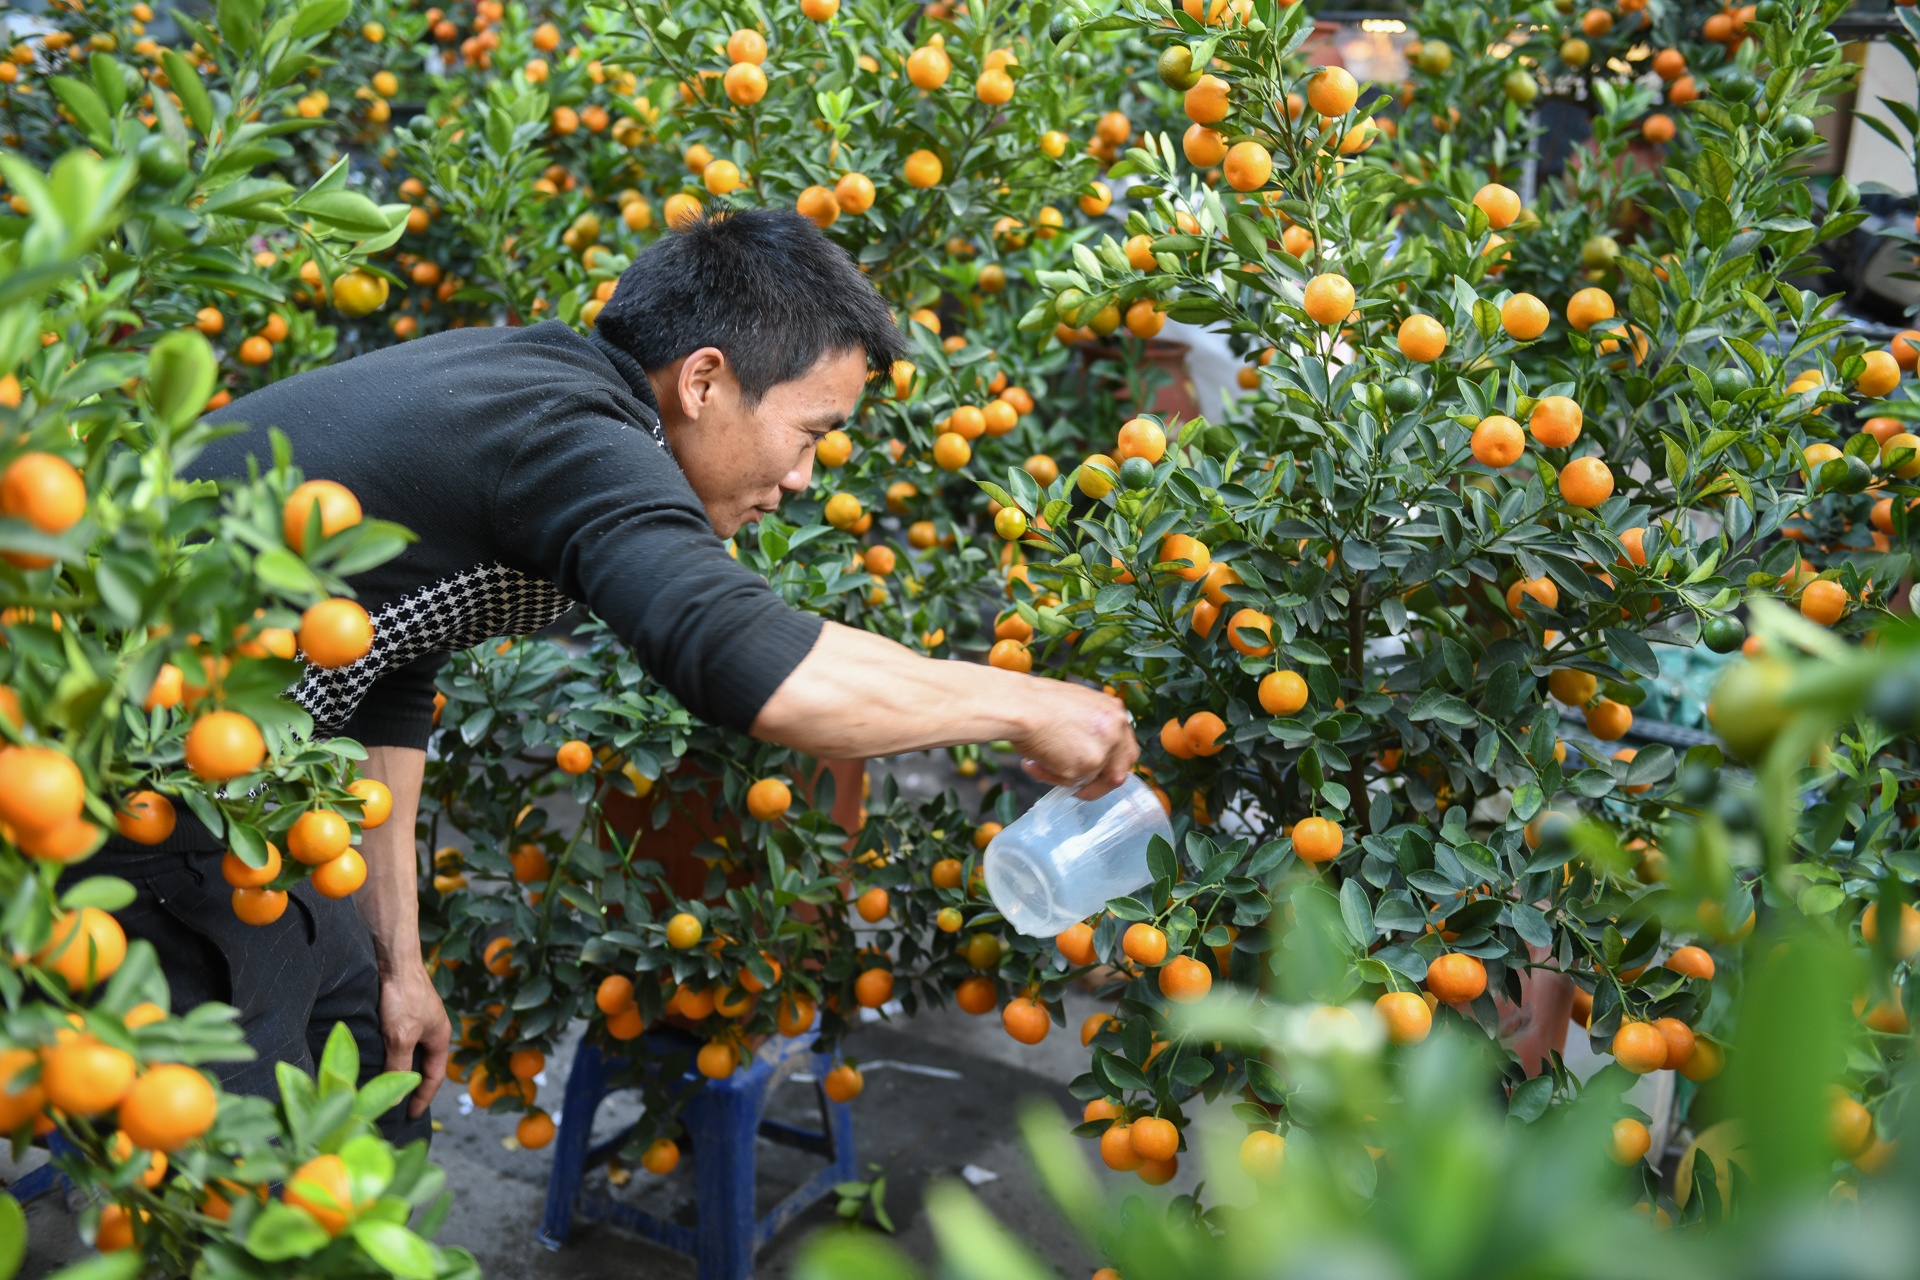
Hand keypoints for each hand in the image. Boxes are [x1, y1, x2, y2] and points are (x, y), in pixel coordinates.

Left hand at [378, 960, 450, 1116]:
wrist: (393, 959)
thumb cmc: (404, 997)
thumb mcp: (401, 1037)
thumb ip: (399, 1067)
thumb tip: (397, 1097)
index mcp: (440, 1037)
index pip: (435, 1076)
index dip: (423, 1097)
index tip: (410, 1115)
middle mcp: (431, 1029)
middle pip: (423, 1064)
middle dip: (412, 1085)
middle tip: (396, 1104)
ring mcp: (417, 1019)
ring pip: (408, 1051)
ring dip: (398, 1068)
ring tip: (383, 1085)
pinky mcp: (401, 1011)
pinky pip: (397, 1039)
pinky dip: (388, 1052)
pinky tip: (374, 1057)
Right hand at [1011, 680, 1138, 797]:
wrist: (1022, 706)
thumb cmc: (1037, 703)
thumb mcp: (1076, 708)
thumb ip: (1091, 729)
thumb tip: (1084, 751)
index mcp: (1115, 712)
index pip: (1124, 749)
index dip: (1108, 764)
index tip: (1092, 771)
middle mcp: (1117, 730)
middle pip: (1119, 771)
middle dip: (1097, 785)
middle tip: (1076, 788)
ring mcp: (1104, 749)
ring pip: (1089, 779)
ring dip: (1062, 776)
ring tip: (1037, 761)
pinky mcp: (1088, 766)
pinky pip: (1070, 783)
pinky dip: (1050, 778)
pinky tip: (1033, 762)